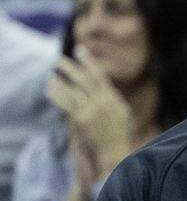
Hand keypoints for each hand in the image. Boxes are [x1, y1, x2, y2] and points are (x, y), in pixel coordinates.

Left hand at [48, 55, 132, 178]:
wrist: (114, 151)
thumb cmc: (119, 131)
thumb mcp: (122, 111)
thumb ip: (111, 97)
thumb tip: (101, 83)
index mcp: (113, 98)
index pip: (100, 76)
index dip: (89, 62)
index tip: (80, 50)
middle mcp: (103, 102)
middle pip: (84, 80)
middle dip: (71, 68)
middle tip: (59, 59)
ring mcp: (92, 111)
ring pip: (73, 91)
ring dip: (61, 80)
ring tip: (51, 72)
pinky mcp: (81, 120)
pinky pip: (66, 104)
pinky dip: (57, 94)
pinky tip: (49, 88)